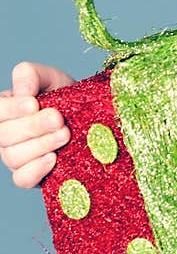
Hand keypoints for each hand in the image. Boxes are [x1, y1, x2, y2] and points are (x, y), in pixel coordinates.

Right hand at [0, 61, 74, 187]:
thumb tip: (23, 91)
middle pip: (4, 136)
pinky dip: (36, 170)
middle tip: (58, 119)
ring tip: (65, 134)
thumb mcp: (52, 78)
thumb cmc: (65, 97)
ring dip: (41, 145)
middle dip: (33, 126)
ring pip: (13, 157)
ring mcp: (16, 157)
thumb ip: (32, 75)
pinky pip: (22, 179)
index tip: (34, 103)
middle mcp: (6, 135)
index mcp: (6, 109)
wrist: (90, 119)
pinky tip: (54, 158)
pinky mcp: (31, 175)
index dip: (12, 109)